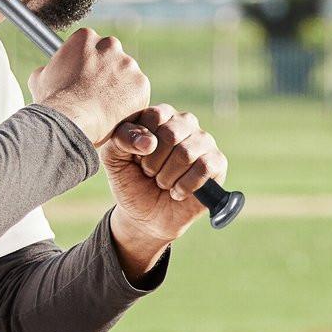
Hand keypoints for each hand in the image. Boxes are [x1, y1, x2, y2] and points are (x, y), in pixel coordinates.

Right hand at [29, 28, 149, 145]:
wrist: (73, 120)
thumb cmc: (54, 101)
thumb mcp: (40, 79)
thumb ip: (48, 69)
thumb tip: (45, 71)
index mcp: (85, 37)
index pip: (90, 46)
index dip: (86, 65)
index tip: (83, 79)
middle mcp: (110, 44)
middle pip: (112, 57)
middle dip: (106, 73)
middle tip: (96, 94)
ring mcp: (128, 63)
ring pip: (126, 76)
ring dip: (119, 88)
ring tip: (105, 108)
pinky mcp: (141, 83)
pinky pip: (137, 94)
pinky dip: (130, 104)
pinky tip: (116, 114)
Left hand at [101, 104, 227, 271]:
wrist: (146, 216)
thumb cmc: (131, 182)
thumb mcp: (114, 158)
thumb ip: (121, 139)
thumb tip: (148, 142)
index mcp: (161, 115)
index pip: (154, 116)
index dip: (141, 145)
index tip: (136, 160)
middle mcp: (185, 123)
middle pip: (171, 134)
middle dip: (153, 163)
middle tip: (150, 174)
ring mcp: (204, 142)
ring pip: (187, 153)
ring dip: (167, 177)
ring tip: (163, 184)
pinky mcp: (217, 163)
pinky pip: (204, 167)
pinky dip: (185, 186)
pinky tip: (177, 192)